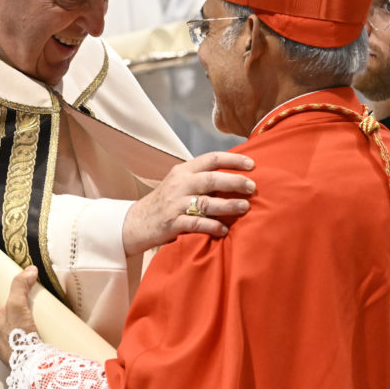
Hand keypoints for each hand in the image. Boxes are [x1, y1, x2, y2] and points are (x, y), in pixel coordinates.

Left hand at [0, 266, 39, 362]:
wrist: (30, 363)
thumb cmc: (16, 339)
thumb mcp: (17, 306)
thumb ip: (20, 286)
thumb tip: (28, 271)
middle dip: (5, 300)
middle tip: (15, 291)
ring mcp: (0, 340)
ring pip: (5, 319)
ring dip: (14, 312)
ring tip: (25, 303)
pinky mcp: (12, 345)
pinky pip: (13, 330)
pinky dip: (20, 323)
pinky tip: (29, 320)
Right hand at [122, 152, 254, 255]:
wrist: (137, 222)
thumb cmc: (166, 201)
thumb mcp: (180, 183)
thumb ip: (202, 177)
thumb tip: (235, 175)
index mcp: (183, 170)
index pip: (211, 159)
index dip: (233, 160)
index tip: (252, 164)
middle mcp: (179, 184)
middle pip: (211, 179)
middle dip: (234, 181)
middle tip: (252, 187)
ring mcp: (175, 204)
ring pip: (206, 202)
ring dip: (228, 204)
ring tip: (245, 207)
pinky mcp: (172, 223)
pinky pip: (196, 223)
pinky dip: (212, 226)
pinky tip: (224, 229)